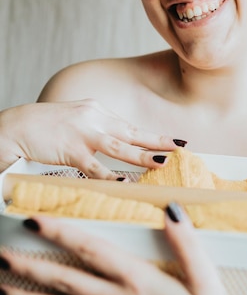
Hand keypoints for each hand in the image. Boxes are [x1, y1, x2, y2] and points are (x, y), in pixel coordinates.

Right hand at [0, 100, 185, 176]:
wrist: (17, 125)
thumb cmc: (47, 127)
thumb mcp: (77, 120)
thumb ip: (98, 130)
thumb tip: (120, 144)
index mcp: (97, 111)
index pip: (131, 127)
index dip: (154, 136)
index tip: (176, 142)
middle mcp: (94, 118)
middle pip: (132, 133)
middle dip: (158, 142)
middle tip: (180, 148)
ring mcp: (83, 133)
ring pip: (119, 147)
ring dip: (142, 156)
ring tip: (161, 163)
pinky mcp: (70, 149)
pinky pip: (94, 166)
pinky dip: (110, 175)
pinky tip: (124, 182)